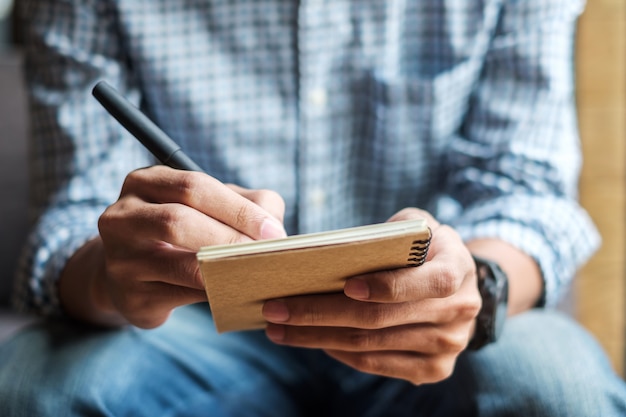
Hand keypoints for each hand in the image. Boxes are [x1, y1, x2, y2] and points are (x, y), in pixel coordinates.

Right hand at [61, 165, 285, 327]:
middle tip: (267, 254)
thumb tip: (275, 230)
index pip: (195, 186)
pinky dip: (214, 294)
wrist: (134, 277)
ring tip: (257, 273)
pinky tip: (237, 292)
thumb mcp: (210, 207)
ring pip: (180, 264)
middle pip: (179, 220)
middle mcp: (122, 215)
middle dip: (230, 238)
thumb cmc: (184, 233)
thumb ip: (247, 204)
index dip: (238, 209)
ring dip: (225, 269)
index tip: (273, 231)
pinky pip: (180, 296)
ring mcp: (119, 258)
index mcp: (145, 182)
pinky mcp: (128, 295)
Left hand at [262, 208, 480, 384]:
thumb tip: (333, 251)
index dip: (386, 286)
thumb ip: (391, 232)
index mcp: (458, 269)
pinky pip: (377, 364)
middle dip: (320, 314)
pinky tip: (312, 340)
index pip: (425, 282)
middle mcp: (458, 312)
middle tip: (276, 309)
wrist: (463, 286)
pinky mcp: (434, 370)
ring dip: (318, 338)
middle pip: (380, 319)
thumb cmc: (428, 249)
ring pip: (371, 346)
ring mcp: (448, 346)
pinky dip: (340, 352)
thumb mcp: (419, 226)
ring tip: (280, 329)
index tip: (343, 284)